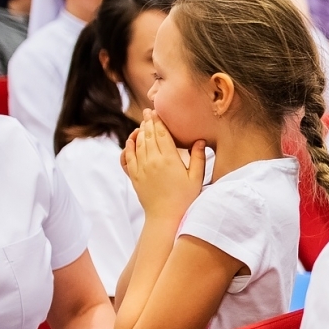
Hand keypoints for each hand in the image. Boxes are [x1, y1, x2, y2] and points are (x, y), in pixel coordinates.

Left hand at [122, 111, 204, 225]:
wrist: (166, 216)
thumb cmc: (185, 198)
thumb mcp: (197, 178)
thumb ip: (198, 158)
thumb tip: (199, 140)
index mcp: (169, 160)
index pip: (161, 134)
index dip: (158, 121)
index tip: (156, 111)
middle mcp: (153, 161)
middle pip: (148, 136)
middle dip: (148, 122)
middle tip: (147, 112)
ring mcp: (142, 168)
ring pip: (138, 144)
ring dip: (140, 132)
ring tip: (143, 124)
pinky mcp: (135, 176)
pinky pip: (128, 157)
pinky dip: (129, 146)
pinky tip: (132, 140)